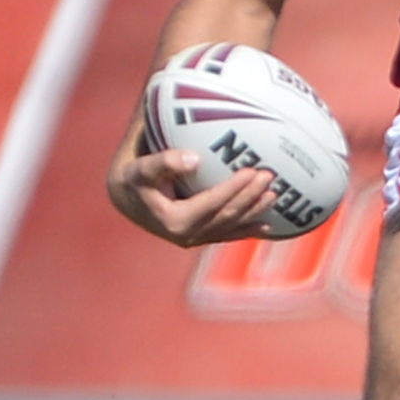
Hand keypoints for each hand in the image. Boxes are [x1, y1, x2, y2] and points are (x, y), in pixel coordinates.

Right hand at [107, 142, 277, 245]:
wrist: (125, 199)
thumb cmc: (133, 177)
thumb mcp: (142, 168)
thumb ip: (164, 162)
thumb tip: (195, 159)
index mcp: (175, 221)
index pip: (212, 204)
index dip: (234, 189)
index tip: (252, 171)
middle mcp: (187, 236)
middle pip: (226, 216)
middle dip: (250, 197)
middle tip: (269, 176)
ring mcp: (195, 239)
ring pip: (231, 227)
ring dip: (254, 212)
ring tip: (274, 195)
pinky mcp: (199, 238)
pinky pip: (228, 234)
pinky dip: (247, 229)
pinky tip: (268, 226)